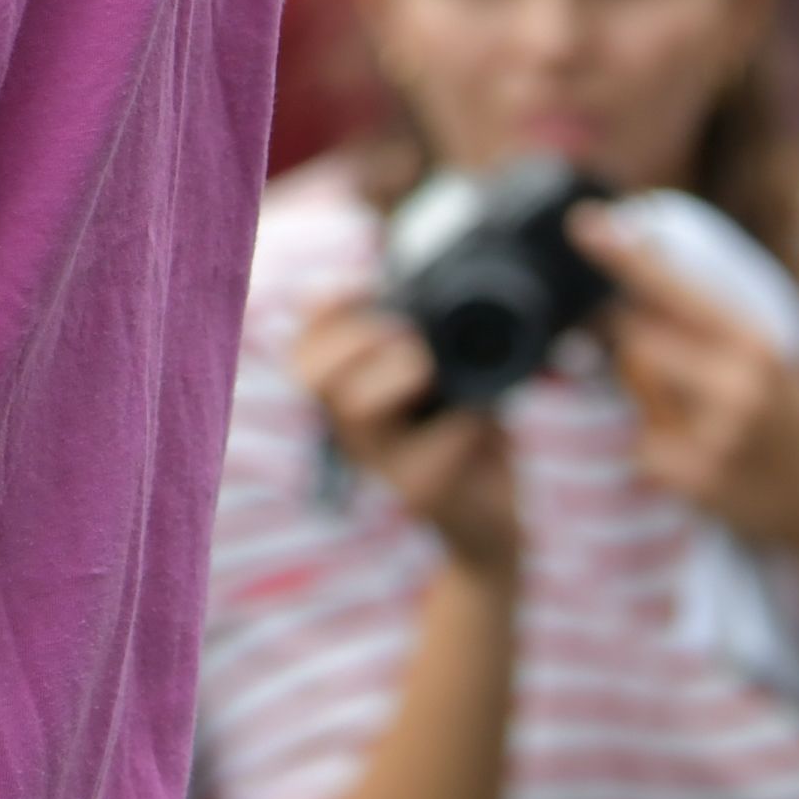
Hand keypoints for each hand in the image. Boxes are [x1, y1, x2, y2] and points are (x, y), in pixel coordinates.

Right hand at [291, 292, 520, 581]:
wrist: (494, 516)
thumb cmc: (468, 427)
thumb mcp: (450, 371)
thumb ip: (425, 333)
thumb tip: (418, 283)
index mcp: (348, 393)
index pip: (304, 344)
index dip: (327, 308)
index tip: (369, 286)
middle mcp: (350, 427)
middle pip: (312, 374)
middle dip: (356, 339)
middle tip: (409, 338)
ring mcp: (381, 464)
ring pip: (359, 412)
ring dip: (399, 377)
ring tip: (434, 370)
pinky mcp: (420, 495)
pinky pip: (426, 459)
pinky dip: (459, 428)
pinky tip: (480, 422)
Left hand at [578, 208, 798, 554]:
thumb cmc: (788, 421)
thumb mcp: (763, 361)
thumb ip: (701, 326)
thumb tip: (625, 293)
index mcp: (753, 343)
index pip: (677, 289)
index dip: (626, 257)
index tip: (584, 224)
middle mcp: (737, 382)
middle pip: (635, 341)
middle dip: (642, 354)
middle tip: (691, 385)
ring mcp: (717, 433)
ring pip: (637, 395)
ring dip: (654, 406)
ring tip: (711, 428)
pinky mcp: (698, 478)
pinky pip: (643, 448)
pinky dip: (661, 456)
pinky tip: (711, 467)